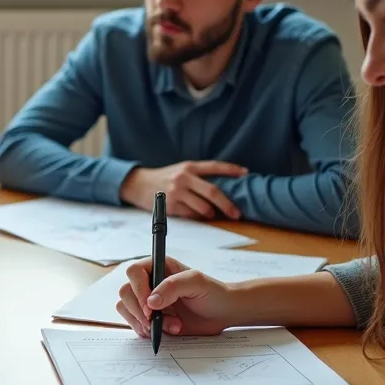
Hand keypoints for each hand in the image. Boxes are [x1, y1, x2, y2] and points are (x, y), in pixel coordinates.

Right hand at [116, 256, 239, 337]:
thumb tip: (150, 301)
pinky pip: (135, 324)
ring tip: (172, 326)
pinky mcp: (151, 318)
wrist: (223, 313)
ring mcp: (149, 301)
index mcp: (159, 266)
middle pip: (125, 292)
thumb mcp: (196, 282)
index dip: (138, 289)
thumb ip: (173, 286)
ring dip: (146, 322)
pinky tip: (168, 330)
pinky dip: (147, 331)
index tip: (151, 306)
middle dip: (140, 311)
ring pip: (126, 309)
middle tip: (157, 320)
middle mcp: (150, 282)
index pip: (134, 272)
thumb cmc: (213, 293)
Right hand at [119, 161, 246, 219]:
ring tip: (212, 214)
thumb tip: (221, 189)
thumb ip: (198, 176)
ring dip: (211, 213)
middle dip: (228, 204)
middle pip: (213, 192)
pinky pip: (191, 216)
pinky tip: (197, 216)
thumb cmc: (164, 178)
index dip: (232, 169)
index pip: (215, 166)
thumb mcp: (180, 170)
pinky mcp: (171, 206)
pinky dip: (198, 218)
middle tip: (237, 213)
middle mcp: (184, 178)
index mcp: (189, 166)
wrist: (138, 184)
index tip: (245, 173)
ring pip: (203, 207)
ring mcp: (177, 192)